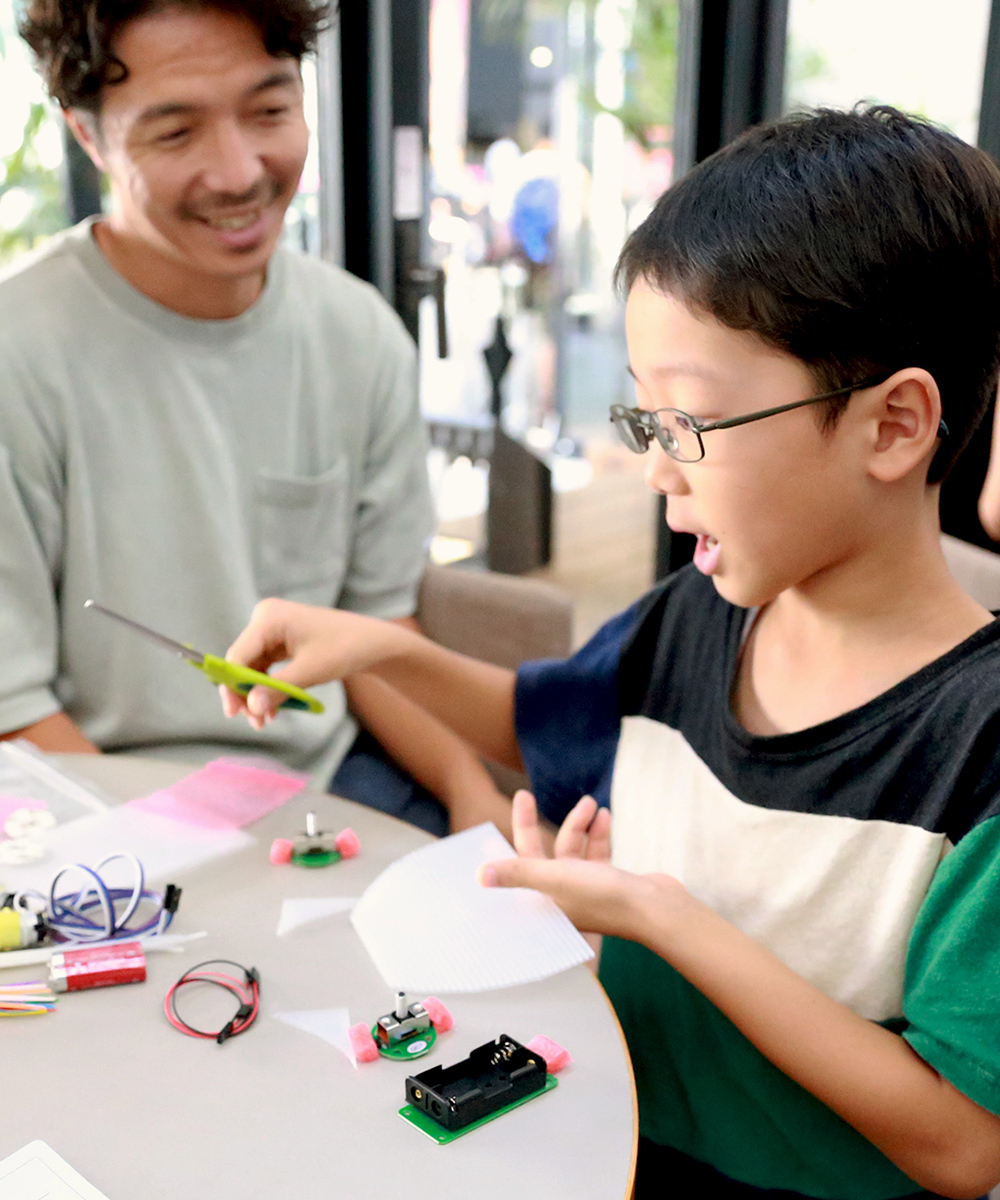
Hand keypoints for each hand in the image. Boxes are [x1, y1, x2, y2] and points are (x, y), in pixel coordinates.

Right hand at [220, 598, 402, 727]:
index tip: (233, 712)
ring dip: (256, 696)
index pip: (238, 654)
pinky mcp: (279, 643)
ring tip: (263, 723)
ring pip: (251, 670)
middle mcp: (265, 620)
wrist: (371, 642)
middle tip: (254, 723)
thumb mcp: (310, 671)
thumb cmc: (344, 648)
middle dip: (245, 694)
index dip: (231, 685)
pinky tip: (272, 711)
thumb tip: (252, 707)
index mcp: (269, 618)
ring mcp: (271, 631)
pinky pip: (265, 670)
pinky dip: (267, 690)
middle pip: (242, 663)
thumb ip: (278, 689)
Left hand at [478, 790, 649, 937]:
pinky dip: (597, 833)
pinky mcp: (607, 883)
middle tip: (524, 794)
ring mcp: (585, 890)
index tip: (493, 821)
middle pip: (539, 853)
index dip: (503, 841)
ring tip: (590, 804)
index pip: (516, 865)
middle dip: (534, 823)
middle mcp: (560, 897)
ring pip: (570, 849)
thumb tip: (478, 876)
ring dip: (577, 824)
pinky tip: (604, 815)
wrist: (657, 910)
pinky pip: (595, 852)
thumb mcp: (555, 879)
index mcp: (543, 901)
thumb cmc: (605, 897)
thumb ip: (518, 874)